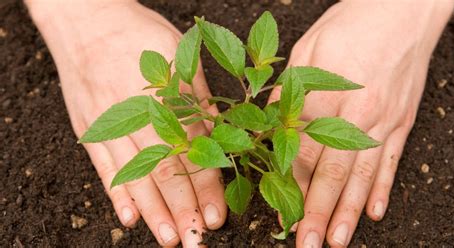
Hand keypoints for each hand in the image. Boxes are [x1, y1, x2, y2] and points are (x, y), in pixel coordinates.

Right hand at [26, 1, 225, 245]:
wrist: (87, 19)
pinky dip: (115, 193)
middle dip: (182, 209)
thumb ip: (199, 100)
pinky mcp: (89, 128)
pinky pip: (102, 166)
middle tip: (194, 242)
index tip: (217, 217)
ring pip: (134, 175)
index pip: (193, 151)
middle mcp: (138, 115)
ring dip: (152, 211)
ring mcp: (109, 124)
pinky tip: (128, 218)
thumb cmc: (139, 34)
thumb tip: (220, 136)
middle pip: (164, 170)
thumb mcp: (179, 56)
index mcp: (167, 97)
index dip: (207, 186)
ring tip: (167, 238)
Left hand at [268, 1, 453, 246]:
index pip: (302, 152)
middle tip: (307, 244)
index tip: (279, 212)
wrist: (402, 10)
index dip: (289, 186)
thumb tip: (266, 129)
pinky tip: (373, 212)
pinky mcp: (402, 121)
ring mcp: (384, 121)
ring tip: (337, 241)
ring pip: (362, 176)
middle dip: (317, 212)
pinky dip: (381, 189)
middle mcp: (358, 115)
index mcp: (326, 96)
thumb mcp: (306, 52)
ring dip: (347, 212)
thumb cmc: (349, 25)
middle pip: (332, 172)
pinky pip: (391, 162)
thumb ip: (286, 94)